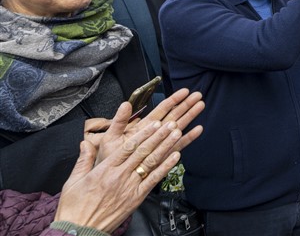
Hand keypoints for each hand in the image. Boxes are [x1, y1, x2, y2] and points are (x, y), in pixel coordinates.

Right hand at [55, 105, 188, 231]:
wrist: (79, 231)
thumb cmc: (75, 208)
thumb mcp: (73, 181)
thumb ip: (83, 160)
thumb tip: (85, 143)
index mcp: (104, 169)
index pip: (128, 146)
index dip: (143, 133)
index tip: (154, 123)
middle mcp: (119, 175)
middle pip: (142, 151)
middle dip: (158, 135)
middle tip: (170, 123)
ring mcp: (129, 187)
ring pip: (150, 162)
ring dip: (165, 147)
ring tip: (176, 134)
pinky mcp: (136, 198)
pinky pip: (153, 180)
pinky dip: (165, 167)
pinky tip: (175, 157)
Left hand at [96, 88, 203, 164]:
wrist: (109, 181)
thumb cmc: (108, 160)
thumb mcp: (110, 137)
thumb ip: (119, 121)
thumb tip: (125, 103)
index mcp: (143, 127)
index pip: (161, 109)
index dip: (173, 100)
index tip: (184, 91)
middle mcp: (154, 134)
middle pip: (173, 116)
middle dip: (186, 105)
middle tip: (198, 95)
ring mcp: (160, 145)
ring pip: (178, 128)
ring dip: (190, 117)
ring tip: (201, 106)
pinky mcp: (163, 157)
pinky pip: (177, 146)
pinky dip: (188, 138)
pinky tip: (198, 130)